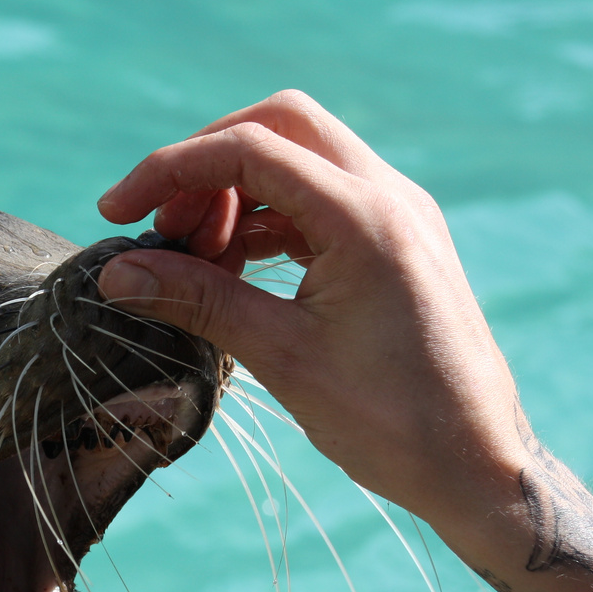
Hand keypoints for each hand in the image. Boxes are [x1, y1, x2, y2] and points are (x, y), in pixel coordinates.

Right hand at [95, 90, 525, 535]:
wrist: (477, 466)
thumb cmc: (390, 421)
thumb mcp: (281, 357)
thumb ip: (198, 301)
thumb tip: (116, 272)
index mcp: (366, 218)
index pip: (249, 149)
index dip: (170, 170)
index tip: (116, 213)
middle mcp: (389, 198)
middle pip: (280, 125)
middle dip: (206, 162)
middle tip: (161, 226)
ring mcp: (397, 215)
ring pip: (299, 157)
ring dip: (234, 192)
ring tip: (191, 260)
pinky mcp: (395, 242)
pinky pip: (318, 199)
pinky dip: (266, 217)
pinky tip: (231, 268)